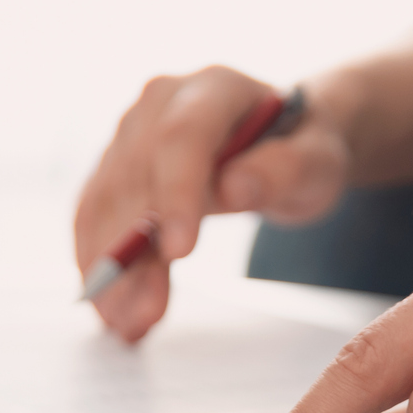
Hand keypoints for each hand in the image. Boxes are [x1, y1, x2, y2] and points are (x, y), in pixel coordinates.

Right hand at [75, 66, 351, 341]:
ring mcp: (130, 132)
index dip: (174, 193)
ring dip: (108, 268)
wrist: (284, 139)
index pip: (183, 136)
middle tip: (141, 316)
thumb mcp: (319, 161)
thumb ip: (286, 169)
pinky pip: (93, 216)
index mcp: (215, 87)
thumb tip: (235, 188)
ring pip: (104, 202)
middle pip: (134, 177)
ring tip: (125, 324)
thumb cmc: (304, 149)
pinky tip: (110, 307)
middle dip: (132, 252)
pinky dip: (96, 263)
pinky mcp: (114, 165)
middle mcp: (160, 102)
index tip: (177, 252)